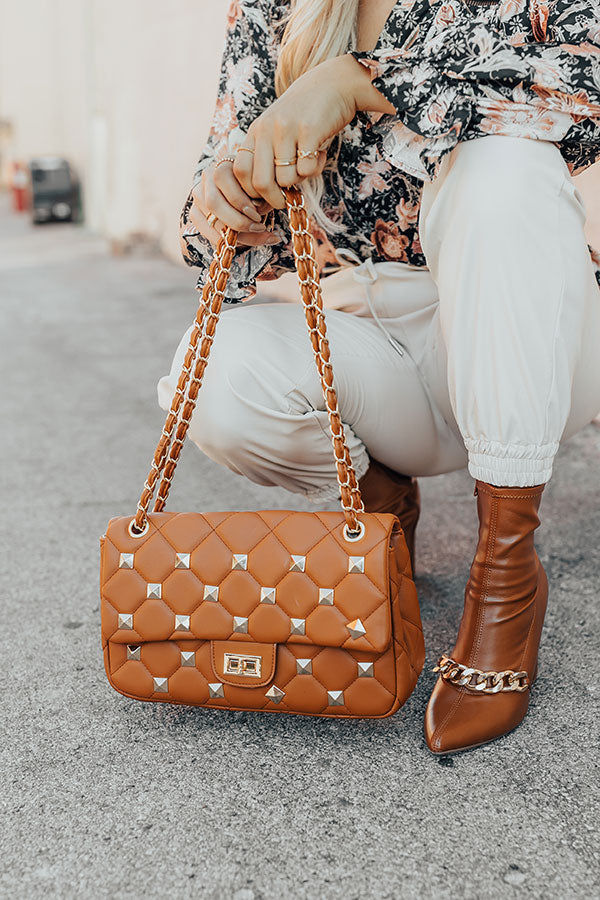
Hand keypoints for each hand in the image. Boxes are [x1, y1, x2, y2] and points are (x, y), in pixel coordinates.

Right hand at [181, 161, 281, 248]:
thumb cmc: (258, 188)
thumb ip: (265, 201)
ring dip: (234, 234)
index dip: (240, 201)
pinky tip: (242, 241)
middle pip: (213, 202)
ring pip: (209, 219)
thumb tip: (273, 235)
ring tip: (254, 235)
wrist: (245, 189)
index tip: (259, 215)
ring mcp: (198, 195)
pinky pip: (206, 231)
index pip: (222, 179)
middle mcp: (206, 178)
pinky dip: (224, 240)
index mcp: (223, 165)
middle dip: (238, 221)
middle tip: (259, 228)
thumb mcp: (264, 189)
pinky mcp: (195, 212)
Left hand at [233, 54, 394, 208]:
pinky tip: (320, 154)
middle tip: (287, 200)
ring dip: (300, 180)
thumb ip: (267, 155)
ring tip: (308, 163)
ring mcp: (287, 129)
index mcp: (256, 131)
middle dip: (274, 199)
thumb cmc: (305, 114)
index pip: (240, 171)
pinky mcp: (309, 131)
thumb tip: (264, 196)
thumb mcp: (277, 129)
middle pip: (260, 183)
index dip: (251, 192)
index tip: (267, 197)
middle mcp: (266, 129)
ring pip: (285, 179)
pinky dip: (316, 169)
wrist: (334, 83)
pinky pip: (307, 170)